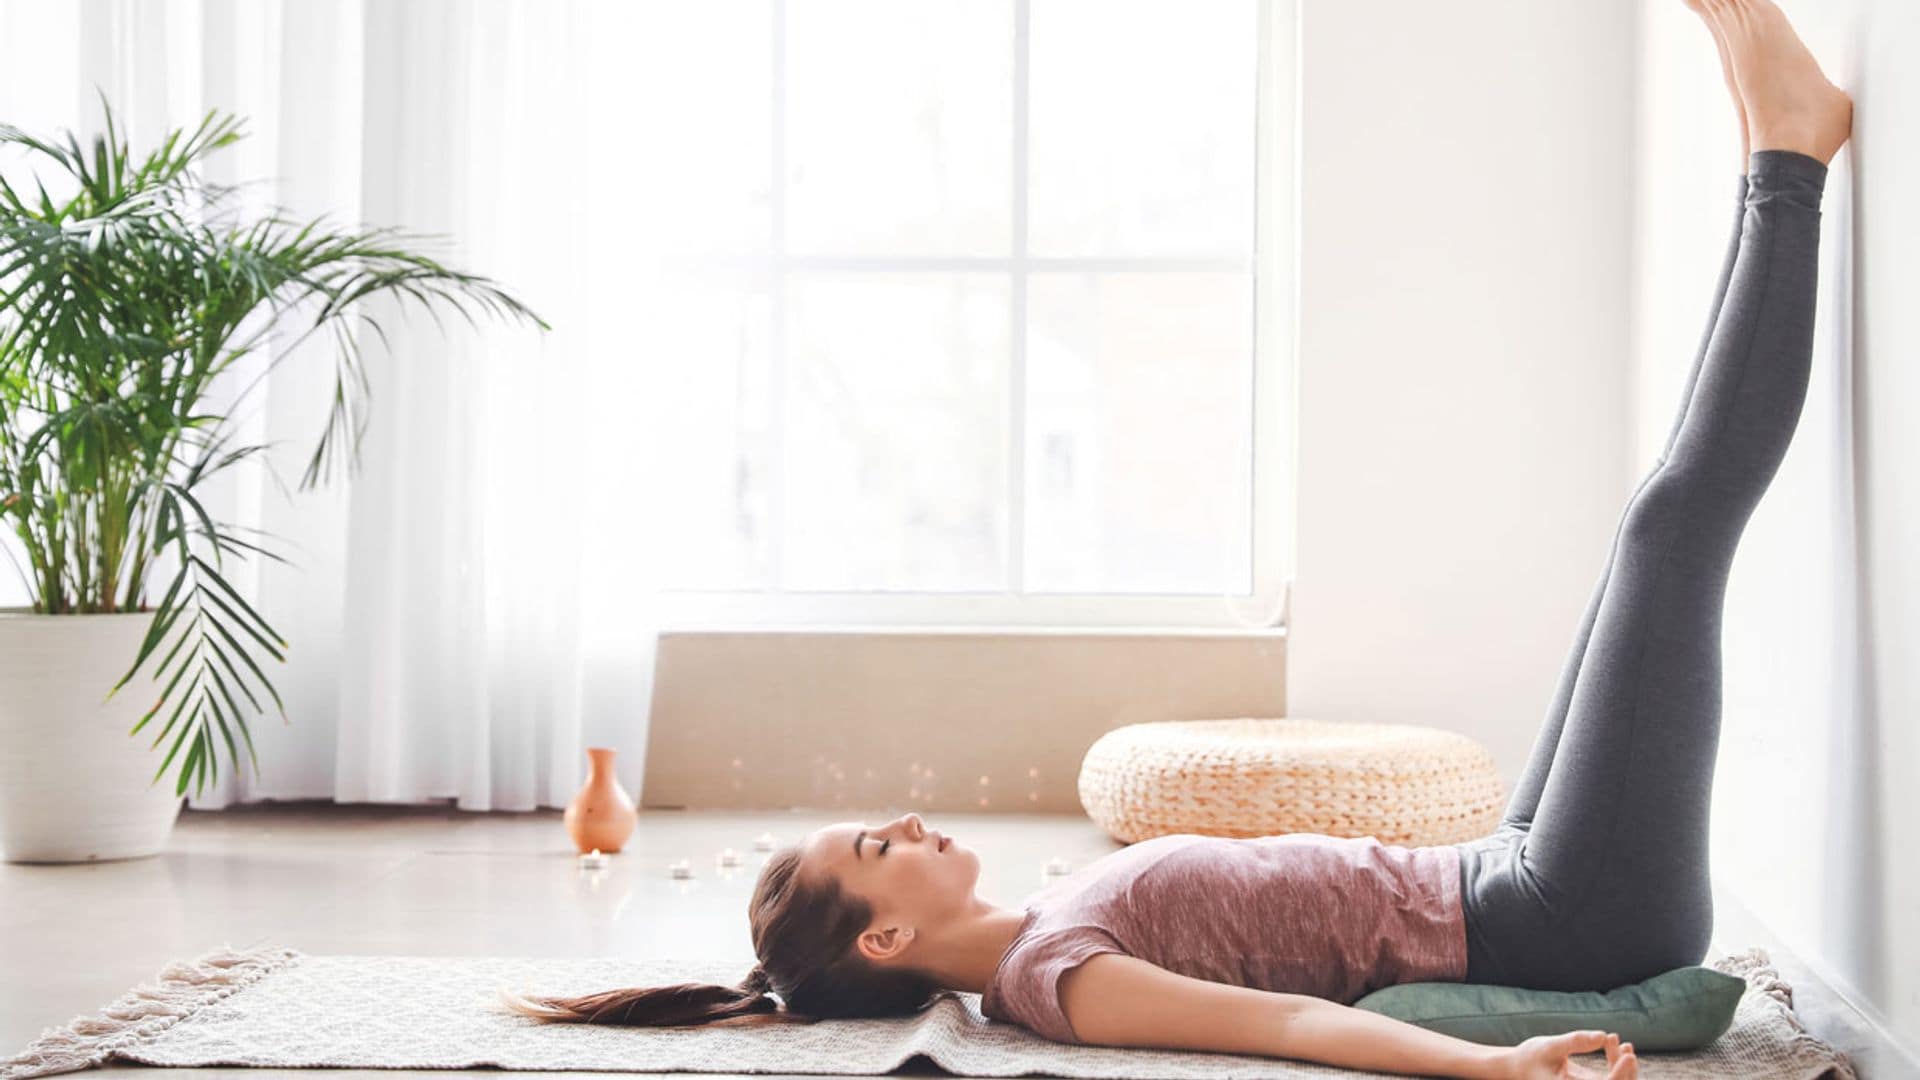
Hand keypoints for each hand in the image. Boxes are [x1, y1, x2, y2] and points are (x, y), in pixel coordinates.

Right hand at [1502, 1030, 1637, 1078]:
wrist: (1519, 1068)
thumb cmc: (1529, 1058)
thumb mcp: (1549, 1046)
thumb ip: (1575, 1041)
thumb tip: (1604, 1036)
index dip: (1620, 1075)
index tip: (1628, 1055)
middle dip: (1625, 1070)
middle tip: (1620, 1043)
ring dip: (1623, 1065)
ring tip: (1617, 1041)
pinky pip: (1612, 1078)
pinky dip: (1618, 1064)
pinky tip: (1617, 1044)